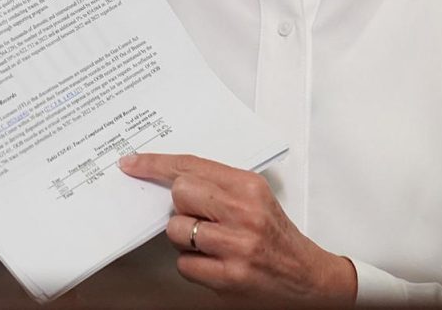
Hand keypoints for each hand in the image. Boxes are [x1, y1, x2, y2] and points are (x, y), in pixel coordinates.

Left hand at [119, 152, 356, 303]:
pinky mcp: (230, 277)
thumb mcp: (254, 198)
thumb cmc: (276, 236)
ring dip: (185, 239)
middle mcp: (244, 213)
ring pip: (177, 230)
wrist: (307, 277)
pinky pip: (184, 264)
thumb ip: (217, 185)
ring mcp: (237, 246)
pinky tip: (214, 264)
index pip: (191, 166)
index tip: (133, 164)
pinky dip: (193, 265)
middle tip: (198, 217)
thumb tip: (169, 177)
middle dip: (181, 206)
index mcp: (248, 187)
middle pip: (180, 193)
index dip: (155, 164)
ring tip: (210, 244)